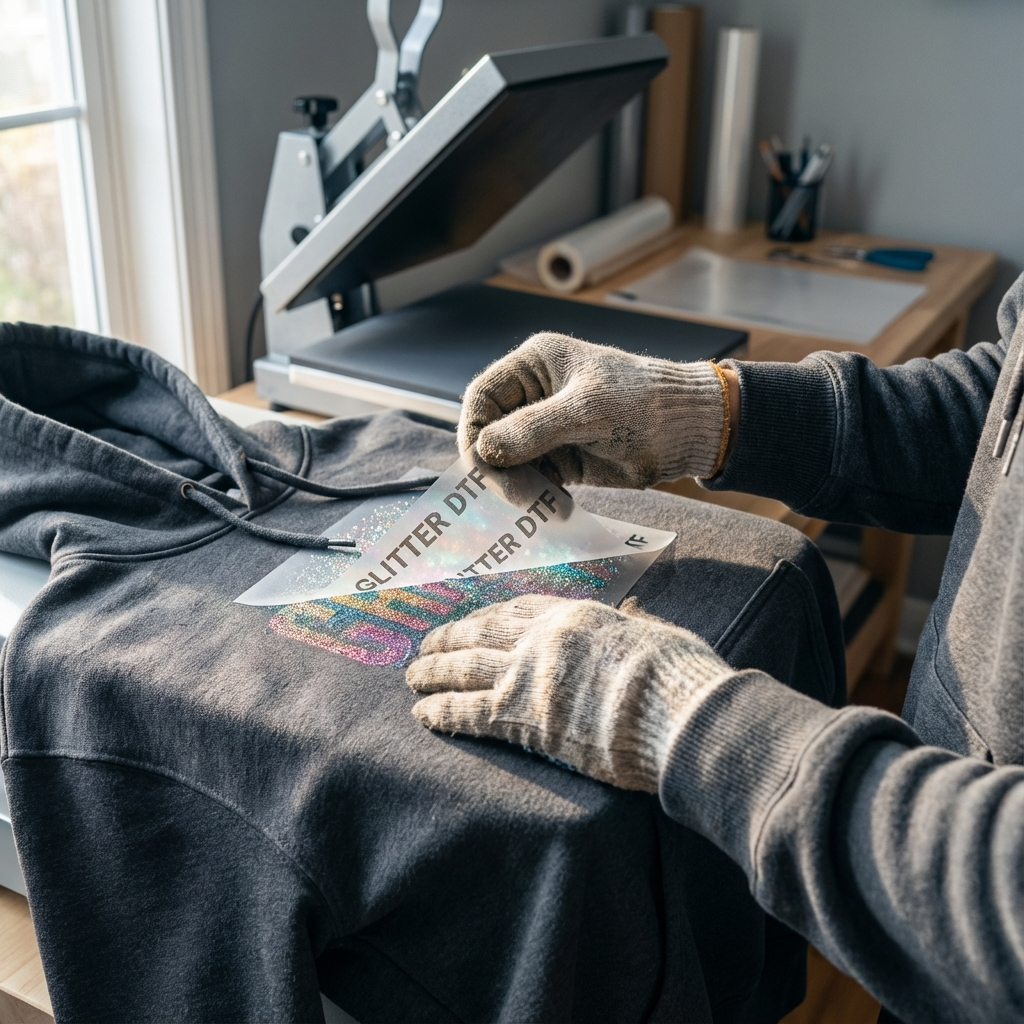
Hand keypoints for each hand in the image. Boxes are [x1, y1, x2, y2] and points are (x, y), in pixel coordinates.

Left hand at [406, 594, 732, 792]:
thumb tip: (635, 614)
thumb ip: (633, 624)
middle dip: (449, 640)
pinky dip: (440, 711)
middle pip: (481, 635)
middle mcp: (541, 639)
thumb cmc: (678, 674)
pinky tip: (421, 714)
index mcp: (574, 616)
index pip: (518, 609)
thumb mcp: (655, 633)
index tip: (471, 622)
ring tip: (411, 677)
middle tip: (425, 646)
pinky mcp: (519, 717)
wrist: (675, 710)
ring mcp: (526, 675)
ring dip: (433, 672)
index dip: (488, 617)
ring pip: (465, 669)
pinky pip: (467, 711)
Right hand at [458, 332, 731, 487]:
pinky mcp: (561, 460)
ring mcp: (546, 429)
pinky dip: (536, 497)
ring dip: (516, 487)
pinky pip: (532, 480)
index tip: (481, 465)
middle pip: (489, 433)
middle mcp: (534, 395)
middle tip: (514, 497)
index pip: (483, 396)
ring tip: (538, 506)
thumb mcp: (587, 411)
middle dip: (495, 466)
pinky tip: (555, 509)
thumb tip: (485, 450)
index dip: (473, 430)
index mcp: (535, 365)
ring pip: (508, 462)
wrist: (689, 432)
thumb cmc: (643, 403)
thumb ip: (535, 429)